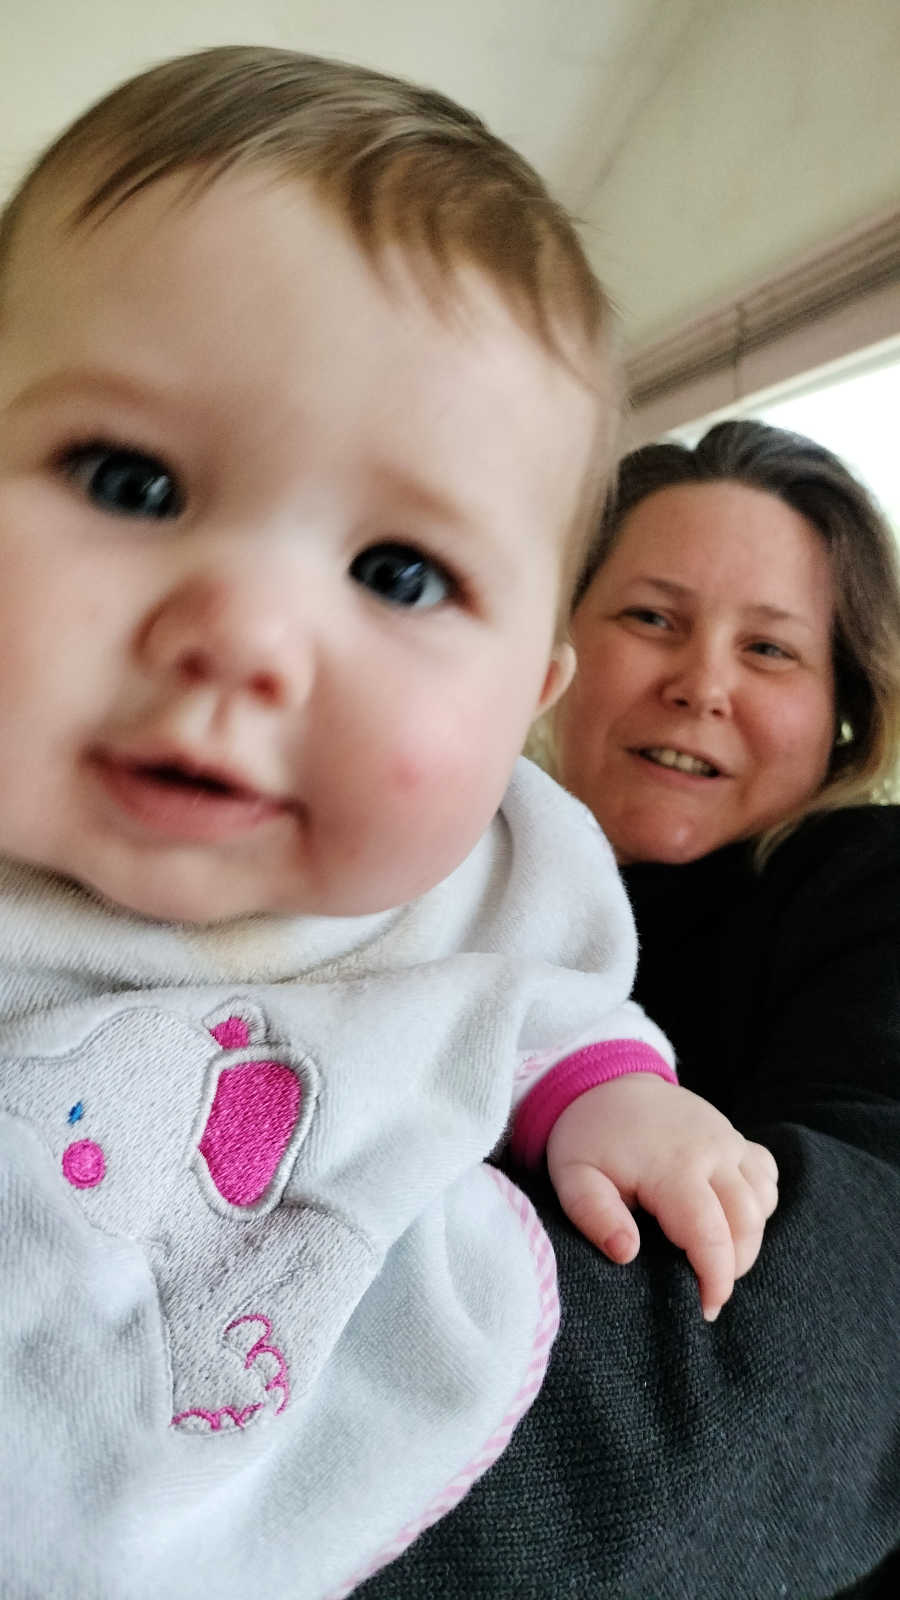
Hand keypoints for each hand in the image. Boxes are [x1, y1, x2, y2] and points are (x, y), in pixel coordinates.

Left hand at [546, 1074, 777, 1319]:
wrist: (606, 1082)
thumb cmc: (589, 1137)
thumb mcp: (573, 1176)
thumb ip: (595, 1216)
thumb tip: (627, 1254)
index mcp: (674, 1166)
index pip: (711, 1235)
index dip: (716, 1279)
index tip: (706, 1308)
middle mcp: (713, 1151)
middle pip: (747, 1224)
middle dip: (733, 1267)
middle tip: (704, 1288)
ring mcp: (730, 1140)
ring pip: (763, 1203)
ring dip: (747, 1239)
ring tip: (712, 1258)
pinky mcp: (736, 1137)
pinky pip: (766, 1177)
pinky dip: (758, 1206)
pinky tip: (728, 1219)